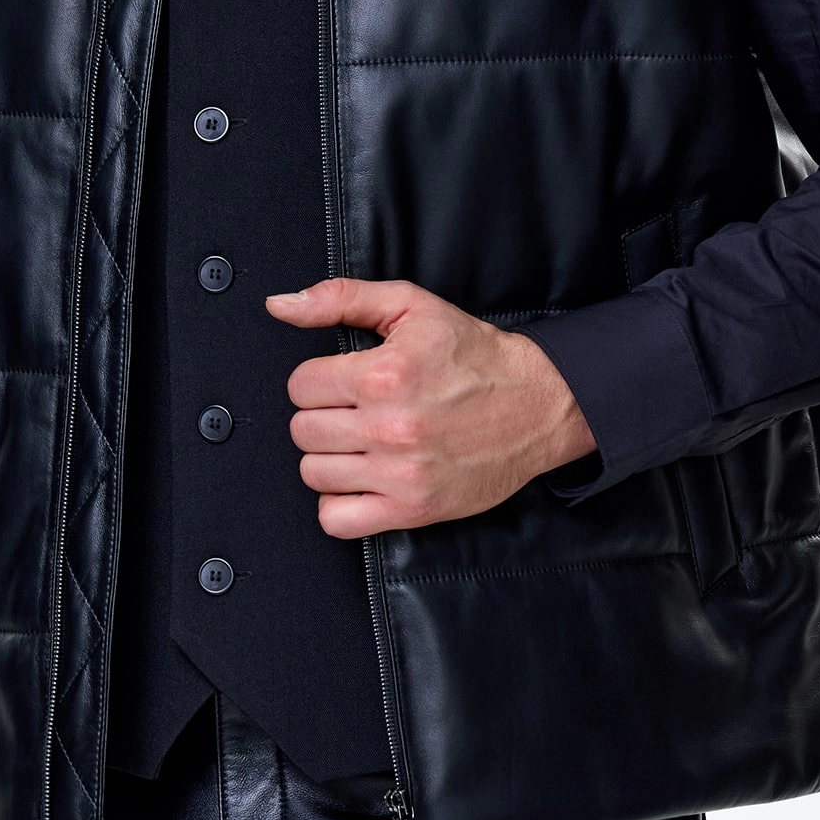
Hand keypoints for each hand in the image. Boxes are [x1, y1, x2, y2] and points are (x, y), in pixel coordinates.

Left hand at [265, 276, 596, 537]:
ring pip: (313, 473)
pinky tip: (362, 479)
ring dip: (330, 457)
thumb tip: (281, 305)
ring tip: (360, 442)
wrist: (538, 403)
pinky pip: (337, 520)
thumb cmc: (475, 356)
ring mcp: (401, 474)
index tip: (342, 380)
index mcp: (385, 375)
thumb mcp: (411, 306)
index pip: (300, 386)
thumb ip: (341, 298)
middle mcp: (390, 427)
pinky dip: (340, 503)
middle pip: (303, 430)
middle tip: (355, 409)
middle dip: (323, 415)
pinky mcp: (413, 510)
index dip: (318, 379)